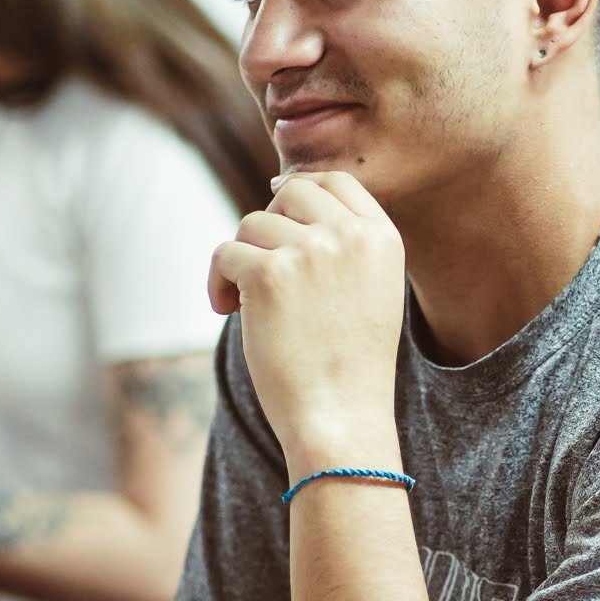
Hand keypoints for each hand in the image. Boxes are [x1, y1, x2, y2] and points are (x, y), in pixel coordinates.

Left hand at [208, 172, 405, 464]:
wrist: (342, 420)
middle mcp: (349, 236)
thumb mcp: (371, 293)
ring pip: (252, 224)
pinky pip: (225, 253)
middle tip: (260, 266)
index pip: (336, 181)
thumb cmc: (350, 368)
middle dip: (267, 222)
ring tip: (245, 304)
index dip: (300, 190)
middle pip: (290, 192)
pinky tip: (226, 311)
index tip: (279, 212)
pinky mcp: (269, 273)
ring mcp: (310, 251)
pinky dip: (217, 282)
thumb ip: (343, 245)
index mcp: (382, 239)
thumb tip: (283, 194)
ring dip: (241, 260)